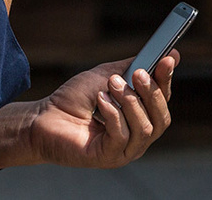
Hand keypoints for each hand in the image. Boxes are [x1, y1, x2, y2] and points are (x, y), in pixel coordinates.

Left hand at [0, 51, 178, 168]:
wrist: (42, 118)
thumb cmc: (73, 98)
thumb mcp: (106, 75)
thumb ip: (134, 67)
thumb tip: (168, 54)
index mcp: (139, 116)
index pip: (162, 101)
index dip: (166, 80)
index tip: (168, 59)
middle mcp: (137, 136)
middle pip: (161, 119)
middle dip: (152, 93)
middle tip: (138, 73)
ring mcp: (125, 150)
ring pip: (145, 128)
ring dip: (130, 102)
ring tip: (110, 85)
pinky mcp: (109, 157)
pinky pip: (122, 136)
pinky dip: (114, 114)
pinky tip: (100, 101)